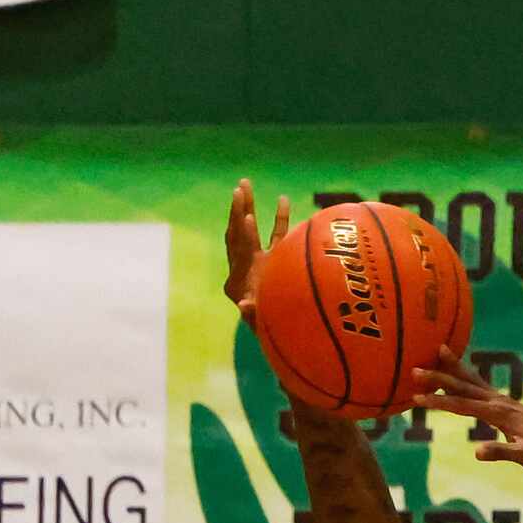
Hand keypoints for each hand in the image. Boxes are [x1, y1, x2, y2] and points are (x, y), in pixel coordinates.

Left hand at [224, 177, 290, 332]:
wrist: (282, 338)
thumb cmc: (271, 333)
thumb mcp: (261, 325)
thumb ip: (252, 315)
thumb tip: (243, 306)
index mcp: (241, 279)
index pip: (240, 252)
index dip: (244, 236)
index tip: (249, 218)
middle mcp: (247, 267)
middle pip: (239, 233)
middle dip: (239, 210)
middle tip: (240, 186)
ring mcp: (261, 262)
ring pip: (253, 230)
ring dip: (250, 207)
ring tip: (246, 183)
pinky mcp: (277, 261)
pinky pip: (277, 236)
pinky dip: (280, 219)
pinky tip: (283, 199)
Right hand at [411, 352, 522, 475]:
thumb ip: (503, 454)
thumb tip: (477, 452)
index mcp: (501, 414)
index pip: (464, 405)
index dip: (439, 402)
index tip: (417, 398)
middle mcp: (501, 402)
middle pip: (464, 386)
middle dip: (439, 378)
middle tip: (414, 369)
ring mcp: (504, 402)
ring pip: (473, 380)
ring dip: (453, 367)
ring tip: (437, 348)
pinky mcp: (505, 405)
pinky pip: (481, 386)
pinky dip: (467, 375)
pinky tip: (460, 370)